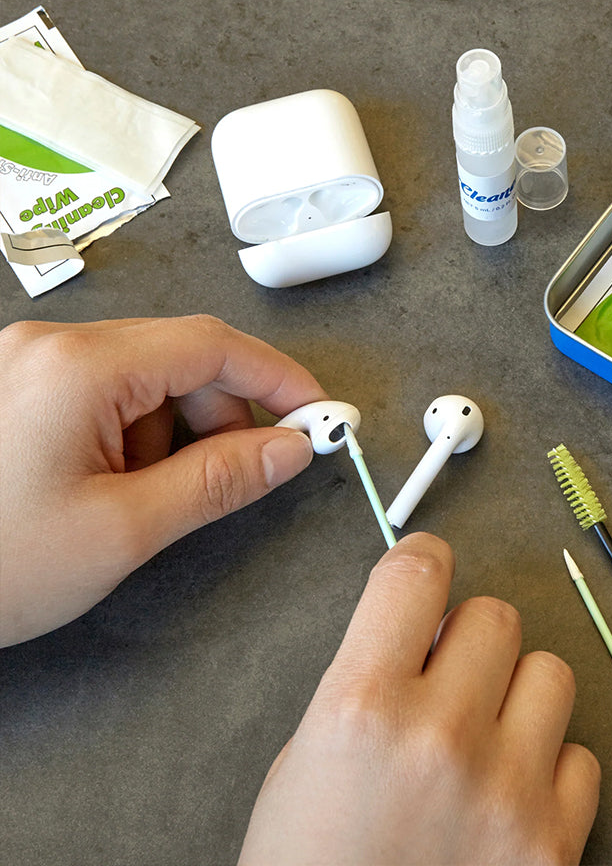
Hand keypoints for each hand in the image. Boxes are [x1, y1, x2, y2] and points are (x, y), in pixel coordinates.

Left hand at [0, 315, 326, 646]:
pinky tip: (110, 483)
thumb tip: (289, 449)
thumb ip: (219, 481)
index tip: (318, 413)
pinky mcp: (20, 385)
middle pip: (180, 356)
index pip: (210, 345)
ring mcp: (29, 362)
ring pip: (145, 375)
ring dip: (173, 430)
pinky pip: (106, 389)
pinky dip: (133, 432)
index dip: (277, 377)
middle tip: (243, 472)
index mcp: (79, 368)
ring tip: (143, 496)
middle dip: (222, 414)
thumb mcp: (123, 530)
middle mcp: (51, 346)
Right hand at [239, 532, 600, 864]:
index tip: (428, 570)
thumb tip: (425, 633)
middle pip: (494, 615)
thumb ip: (368, 681)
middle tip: (450, 679)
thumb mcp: (305, 760)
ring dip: (519, 694)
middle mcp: (439, 739)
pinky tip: (511, 798)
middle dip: (470, 638)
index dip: (423, 561)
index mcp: (361, 708)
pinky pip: (583, 759)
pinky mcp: (553, 845)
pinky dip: (552, 769)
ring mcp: (505, 792)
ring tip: (487, 739)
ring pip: (552, 673)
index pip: (416, 574)